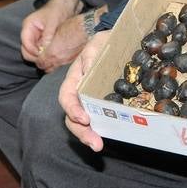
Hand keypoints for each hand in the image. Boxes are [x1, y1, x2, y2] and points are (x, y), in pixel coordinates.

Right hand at [20, 0, 83, 67]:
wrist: (66, 5)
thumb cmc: (58, 10)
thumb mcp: (53, 23)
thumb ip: (47, 36)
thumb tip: (44, 51)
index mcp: (28, 26)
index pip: (25, 44)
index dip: (33, 52)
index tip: (43, 57)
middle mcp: (29, 32)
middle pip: (27, 50)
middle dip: (35, 56)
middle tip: (47, 61)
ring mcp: (35, 36)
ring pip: (33, 51)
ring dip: (41, 56)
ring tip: (51, 59)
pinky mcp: (42, 39)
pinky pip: (41, 49)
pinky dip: (45, 53)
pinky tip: (53, 56)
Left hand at [36, 14, 88, 71]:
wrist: (86, 28)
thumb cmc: (72, 27)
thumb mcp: (53, 32)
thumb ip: (45, 43)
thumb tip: (41, 47)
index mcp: (52, 53)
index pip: (40, 63)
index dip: (37, 59)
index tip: (37, 55)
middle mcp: (59, 59)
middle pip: (47, 68)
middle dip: (43, 63)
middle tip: (42, 57)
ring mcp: (67, 60)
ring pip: (55, 66)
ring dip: (52, 62)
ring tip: (52, 54)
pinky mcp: (73, 59)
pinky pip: (63, 63)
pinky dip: (60, 60)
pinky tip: (61, 53)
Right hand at [60, 29, 110, 151]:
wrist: (120, 42)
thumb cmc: (106, 42)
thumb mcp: (98, 44)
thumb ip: (91, 56)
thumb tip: (85, 71)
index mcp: (74, 78)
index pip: (67, 97)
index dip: (72, 109)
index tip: (84, 118)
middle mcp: (79, 92)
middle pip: (72, 116)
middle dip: (81, 131)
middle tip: (95, 143)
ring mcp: (90, 100)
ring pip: (82, 122)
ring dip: (89, 135)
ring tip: (98, 146)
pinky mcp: (103, 105)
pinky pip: (98, 119)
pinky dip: (101, 129)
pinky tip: (109, 136)